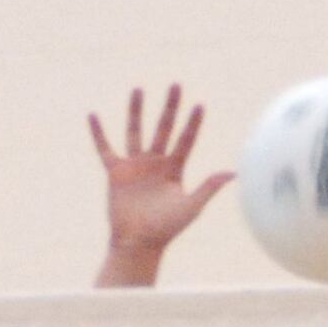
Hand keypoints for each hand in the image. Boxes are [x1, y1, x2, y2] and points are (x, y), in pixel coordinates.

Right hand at [88, 84, 234, 256]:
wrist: (139, 241)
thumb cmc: (167, 228)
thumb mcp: (191, 206)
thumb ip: (209, 186)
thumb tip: (234, 173)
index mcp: (175, 169)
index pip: (186, 140)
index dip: (193, 124)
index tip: (200, 104)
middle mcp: (156, 163)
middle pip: (164, 128)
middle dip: (170, 107)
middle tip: (176, 85)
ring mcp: (135, 165)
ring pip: (135, 131)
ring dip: (136, 111)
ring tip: (138, 89)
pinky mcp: (116, 172)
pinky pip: (105, 148)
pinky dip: (98, 133)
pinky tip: (93, 116)